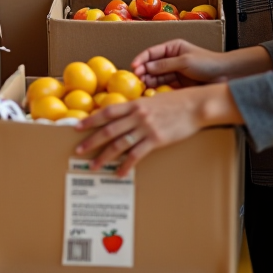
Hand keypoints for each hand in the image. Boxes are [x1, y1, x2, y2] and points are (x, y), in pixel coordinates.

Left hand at [73, 84, 238, 173]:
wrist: (195, 106)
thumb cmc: (176, 102)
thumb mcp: (152, 100)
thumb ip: (138, 107)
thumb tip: (125, 115)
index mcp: (134, 104)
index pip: (106, 112)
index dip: (90, 120)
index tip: (77, 127)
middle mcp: (137, 115)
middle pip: (108, 130)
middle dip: (91, 141)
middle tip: (78, 150)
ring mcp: (146, 128)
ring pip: (119, 144)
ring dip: (104, 156)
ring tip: (94, 165)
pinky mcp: (156, 140)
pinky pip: (136, 155)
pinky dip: (125, 165)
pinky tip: (118, 173)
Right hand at [130, 39, 236, 87]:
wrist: (226, 76)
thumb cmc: (207, 63)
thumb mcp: (184, 61)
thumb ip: (165, 65)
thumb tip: (146, 67)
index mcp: (172, 48)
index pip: (152, 52)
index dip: (141, 59)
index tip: (133, 67)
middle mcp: (171, 59)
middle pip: (152, 65)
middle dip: (143, 71)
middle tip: (136, 79)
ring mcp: (174, 72)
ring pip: (156, 76)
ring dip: (148, 80)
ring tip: (142, 86)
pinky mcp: (178, 84)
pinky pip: (164, 85)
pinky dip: (157, 88)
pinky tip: (151, 92)